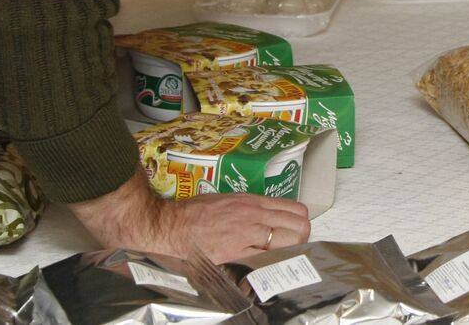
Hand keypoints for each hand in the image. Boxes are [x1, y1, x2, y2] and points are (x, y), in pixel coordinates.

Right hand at [67, 172, 309, 262]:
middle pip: (299, 228)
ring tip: (281, 259)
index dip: (300, 224)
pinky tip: (265, 268)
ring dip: (289, 252)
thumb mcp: (226, 201)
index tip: (296, 232)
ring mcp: (246, 236)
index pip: (295, 210)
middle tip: (291, 248)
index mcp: (252, 202)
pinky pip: (265, 260)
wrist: (167, 226)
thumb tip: (266, 220)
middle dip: (300, 239)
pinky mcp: (234, 254)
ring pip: (288, 243)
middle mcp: (253, 216)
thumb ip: (250, 209)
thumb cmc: (192, 214)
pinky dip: (271, 265)